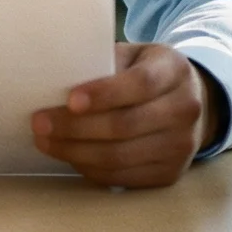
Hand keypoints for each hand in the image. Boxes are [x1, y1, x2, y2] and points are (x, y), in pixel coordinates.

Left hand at [31, 41, 220, 188]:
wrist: (190, 102)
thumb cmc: (148, 73)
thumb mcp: (135, 55)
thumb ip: (106, 63)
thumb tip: (57, 80)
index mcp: (175, 71)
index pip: (140, 84)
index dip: (104, 93)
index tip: (70, 100)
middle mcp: (185, 109)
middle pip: (125, 125)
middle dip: (76, 127)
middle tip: (40, 123)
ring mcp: (181, 146)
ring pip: (120, 156)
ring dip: (76, 151)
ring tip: (46, 141)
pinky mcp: (170, 174)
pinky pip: (123, 176)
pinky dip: (91, 169)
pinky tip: (70, 156)